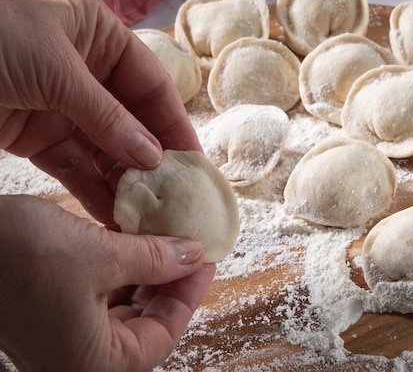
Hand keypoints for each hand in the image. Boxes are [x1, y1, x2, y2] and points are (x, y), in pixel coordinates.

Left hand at [0, 0, 201, 225]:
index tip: (193, 161)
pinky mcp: (38, 137)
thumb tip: (153, 158)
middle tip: (176, 194)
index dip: (174, 123)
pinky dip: (94, 190)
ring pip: (107, 149)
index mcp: (99, 37)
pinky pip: (75, 167)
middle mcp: (87, 71)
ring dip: (126, 180)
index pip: (152, 85)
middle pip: (134, 121)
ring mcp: (64, 106)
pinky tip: (116, 213)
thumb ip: (108, 117)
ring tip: (150, 211)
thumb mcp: (58, 69)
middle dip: (153, 158)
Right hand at [0, 195, 214, 371]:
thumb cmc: (15, 257)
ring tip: (166, 239)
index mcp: (93, 362)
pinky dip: (119, 269)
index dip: (190, 293)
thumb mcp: (99, 255)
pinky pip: (98, 295)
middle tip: (190, 247)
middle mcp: (76, 356)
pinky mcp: (49, 311)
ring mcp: (61, 334)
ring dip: (146, 273)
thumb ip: (154, 258)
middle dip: (170, 281)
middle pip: (145, 322)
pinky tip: (131, 241)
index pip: (164, 334)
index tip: (207, 259)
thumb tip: (193, 254)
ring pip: (122, 307)